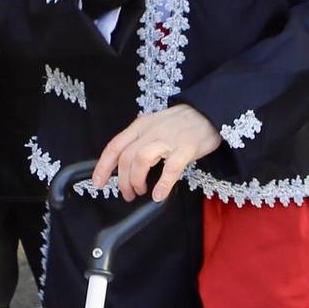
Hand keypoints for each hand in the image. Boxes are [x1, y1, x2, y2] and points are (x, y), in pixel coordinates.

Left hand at [92, 104, 221, 202]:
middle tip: (128, 194)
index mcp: (141, 126)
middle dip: (123, 180)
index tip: (98, 183)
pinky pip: (171, 168)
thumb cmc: (181, 123)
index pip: (115, 146)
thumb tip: (125, 165)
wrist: (210, 112)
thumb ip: (140, 140)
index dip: (103, 166)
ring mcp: (169, 139)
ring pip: (142, 160)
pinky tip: (159, 195)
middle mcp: (151, 131)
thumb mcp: (154, 125)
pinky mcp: (187, 148)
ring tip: (142, 192)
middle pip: (126, 157)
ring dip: (137, 180)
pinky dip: (163, 184)